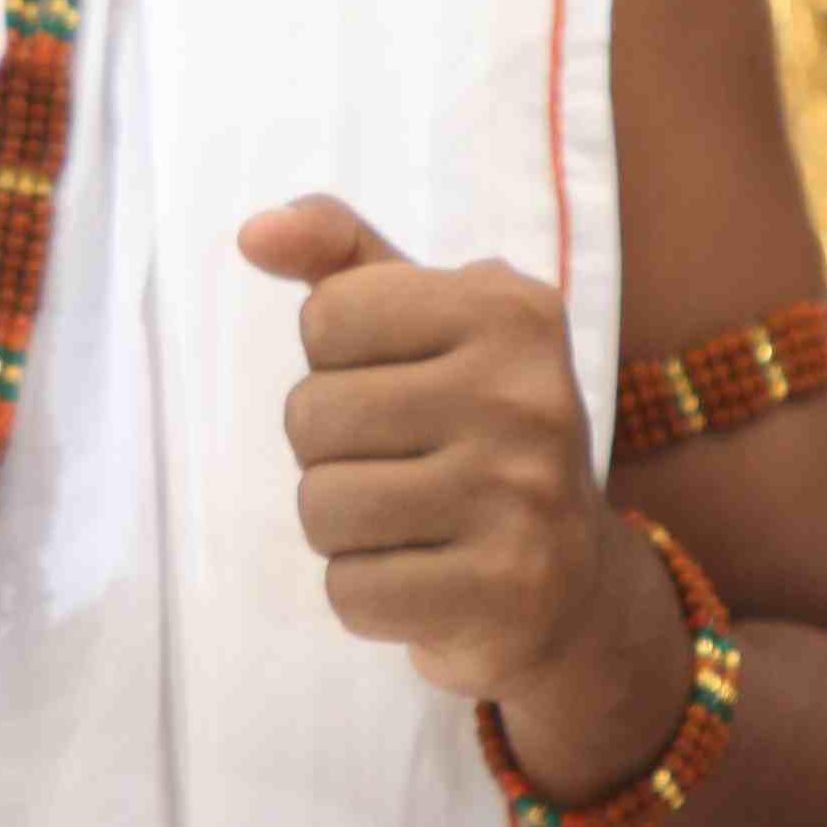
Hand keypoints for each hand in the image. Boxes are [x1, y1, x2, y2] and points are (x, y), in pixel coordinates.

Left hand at [235, 196, 617, 703]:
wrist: (571, 579)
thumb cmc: (471, 429)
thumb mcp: (424, 321)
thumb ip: (339, 254)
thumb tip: (255, 232)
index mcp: (511, 309)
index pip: (326, 318)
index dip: (336, 363)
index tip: (401, 386)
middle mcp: (529, 395)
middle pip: (311, 415)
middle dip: (328, 452)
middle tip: (404, 468)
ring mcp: (525, 498)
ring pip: (320, 507)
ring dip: (341, 528)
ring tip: (410, 523)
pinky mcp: (509, 594)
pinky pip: (350, 592)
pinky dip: (366, 595)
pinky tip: (424, 578)